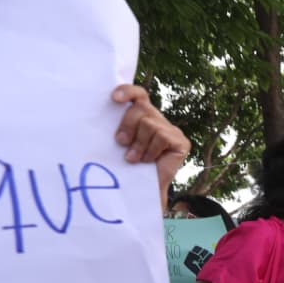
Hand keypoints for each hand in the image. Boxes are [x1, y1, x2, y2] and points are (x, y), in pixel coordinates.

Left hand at [112, 85, 189, 206]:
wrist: (143, 191)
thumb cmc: (128, 167)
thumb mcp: (121, 143)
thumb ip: (119, 127)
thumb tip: (103, 115)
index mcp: (142, 116)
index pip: (138, 95)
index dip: (128, 91)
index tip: (114, 98)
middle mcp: (158, 120)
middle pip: (142, 108)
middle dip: (128, 124)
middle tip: (121, 142)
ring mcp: (172, 130)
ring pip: (150, 124)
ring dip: (139, 143)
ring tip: (134, 158)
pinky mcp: (181, 142)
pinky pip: (162, 137)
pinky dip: (151, 150)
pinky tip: (149, 160)